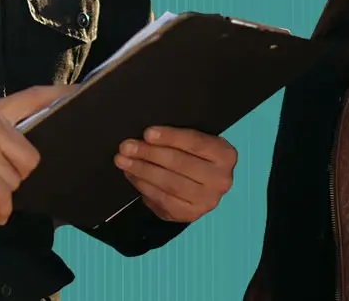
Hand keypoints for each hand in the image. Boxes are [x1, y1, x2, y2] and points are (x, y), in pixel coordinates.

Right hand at [0, 84, 71, 224]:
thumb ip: (6, 130)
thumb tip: (39, 146)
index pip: (32, 96)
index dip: (57, 95)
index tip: (80, 92)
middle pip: (30, 156)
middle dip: (20, 173)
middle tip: (0, 174)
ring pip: (16, 179)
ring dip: (5, 190)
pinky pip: (3, 194)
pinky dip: (2, 209)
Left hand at [114, 127, 236, 221]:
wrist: (202, 181)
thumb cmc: (193, 154)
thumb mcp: (193, 141)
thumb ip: (176, 137)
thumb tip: (145, 136)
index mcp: (225, 155)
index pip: (195, 143)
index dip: (170, 137)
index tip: (147, 133)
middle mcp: (221, 180)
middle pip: (180, 164)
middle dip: (149, 154)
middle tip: (126, 147)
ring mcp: (207, 201)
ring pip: (170, 184)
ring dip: (142, 171)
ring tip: (122, 160)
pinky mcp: (191, 214)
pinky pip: (163, 200)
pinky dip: (144, 186)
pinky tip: (131, 175)